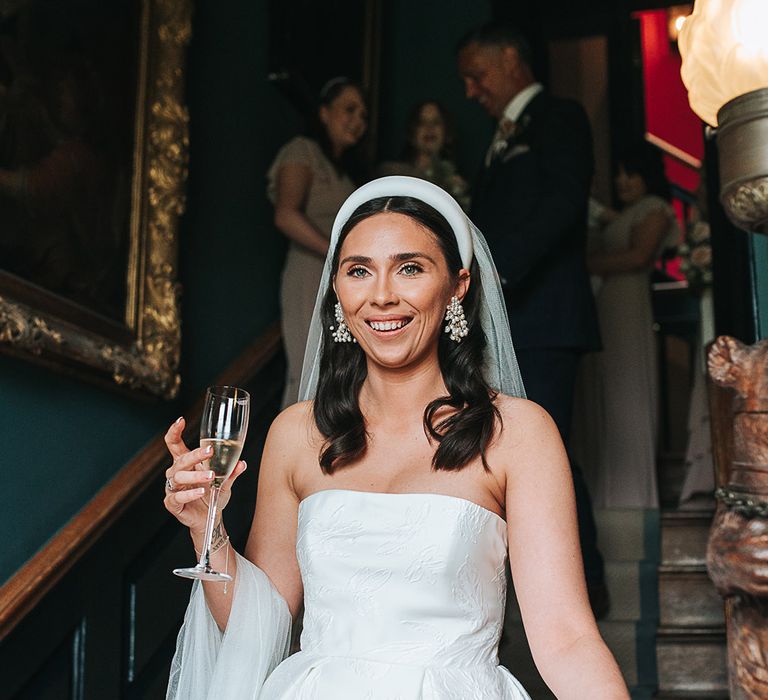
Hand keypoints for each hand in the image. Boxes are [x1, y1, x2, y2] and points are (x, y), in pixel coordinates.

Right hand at [163, 416, 246, 536]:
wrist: (209, 517)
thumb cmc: (213, 494)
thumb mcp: (225, 481)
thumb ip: (232, 472)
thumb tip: (242, 463)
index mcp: (186, 463)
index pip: (174, 444)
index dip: (175, 431)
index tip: (180, 420)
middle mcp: (176, 473)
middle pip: (180, 459)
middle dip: (195, 455)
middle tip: (210, 451)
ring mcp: (173, 488)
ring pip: (178, 477)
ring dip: (195, 476)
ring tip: (210, 477)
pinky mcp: (172, 504)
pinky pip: (177, 497)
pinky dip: (189, 494)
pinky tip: (200, 492)